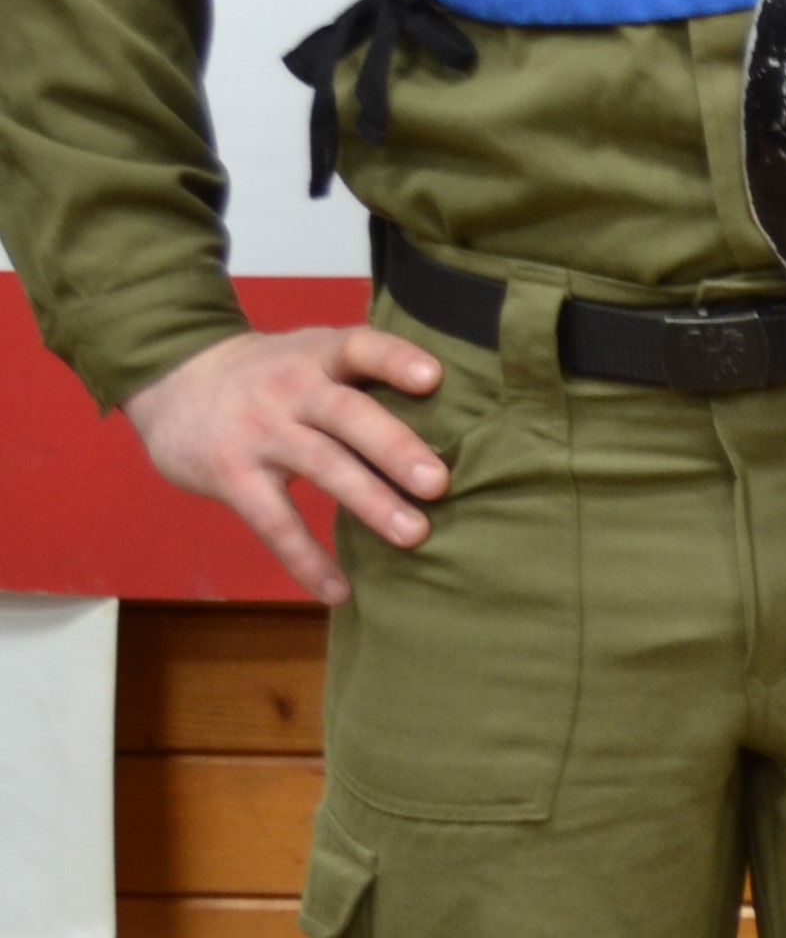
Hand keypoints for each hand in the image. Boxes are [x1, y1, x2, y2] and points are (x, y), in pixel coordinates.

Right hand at [122, 325, 451, 604]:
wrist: (176, 382)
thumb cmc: (273, 372)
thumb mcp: (312, 353)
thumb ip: (365, 373)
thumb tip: (457, 406)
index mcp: (319, 354)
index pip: (361, 347)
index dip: (396, 360)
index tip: (433, 378)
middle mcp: (291, 389)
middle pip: (348, 415)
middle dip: (395, 449)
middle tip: (440, 483)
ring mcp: (260, 434)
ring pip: (321, 467)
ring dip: (369, 503)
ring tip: (415, 535)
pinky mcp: (232, 476)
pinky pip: (274, 522)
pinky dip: (307, 559)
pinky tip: (339, 590)